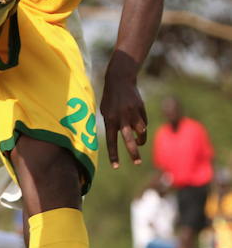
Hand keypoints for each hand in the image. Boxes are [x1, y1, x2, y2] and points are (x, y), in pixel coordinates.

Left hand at [100, 51, 147, 168]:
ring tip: (139, 144)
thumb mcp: (105, 111)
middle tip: (137, 163)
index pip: (111, 141)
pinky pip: (143, 123)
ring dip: (141, 140)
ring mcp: (132, 113)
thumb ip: (111, 125)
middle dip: (133, 152)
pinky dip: (141, 127)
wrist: (119, 80)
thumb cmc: (110, 100)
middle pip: (128, 139)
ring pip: (141, 131)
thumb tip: (119, 139)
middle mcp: (121, 118)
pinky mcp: (141, 109)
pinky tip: (137, 124)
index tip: (116, 167)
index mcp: (109, 120)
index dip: (114, 155)